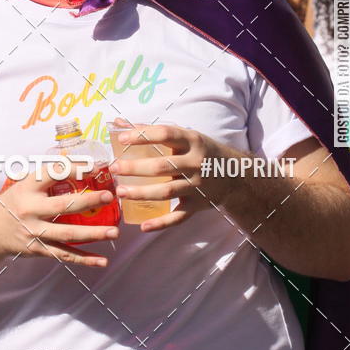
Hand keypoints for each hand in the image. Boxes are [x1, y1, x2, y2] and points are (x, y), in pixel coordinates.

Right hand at [0, 164, 118, 266]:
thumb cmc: (14, 202)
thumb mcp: (25, 183)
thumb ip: (49, 175)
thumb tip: (80, 161)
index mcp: (28, 187)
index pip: (53, 173)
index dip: (74, 169)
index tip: (96, 167)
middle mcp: (31, 209)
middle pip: (63, 205)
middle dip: (88, 201)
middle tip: (109, 197)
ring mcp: (34, 231)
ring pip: (67, 234)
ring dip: (93, 234)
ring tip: (114, 232)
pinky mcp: (38, 249)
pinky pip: (64, 255)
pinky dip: (84, 259)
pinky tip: (102, 260)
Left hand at [111, 123, 240, 231]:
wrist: (235, 175)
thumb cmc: (202, 151)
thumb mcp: (185, 136)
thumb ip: (152, 130)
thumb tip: (118, 122)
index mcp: (192, 141)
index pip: (165, 135)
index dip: (143, 135)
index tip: (121, 138)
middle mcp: (195, 162)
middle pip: (162, 166)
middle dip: (136, 168)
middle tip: (114, 168)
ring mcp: (197, 185)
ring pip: (167, 192)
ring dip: (142, 193)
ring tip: (120, 192)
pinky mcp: (198, 205)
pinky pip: (178, 217)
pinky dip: (161, 223)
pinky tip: (143, 226)